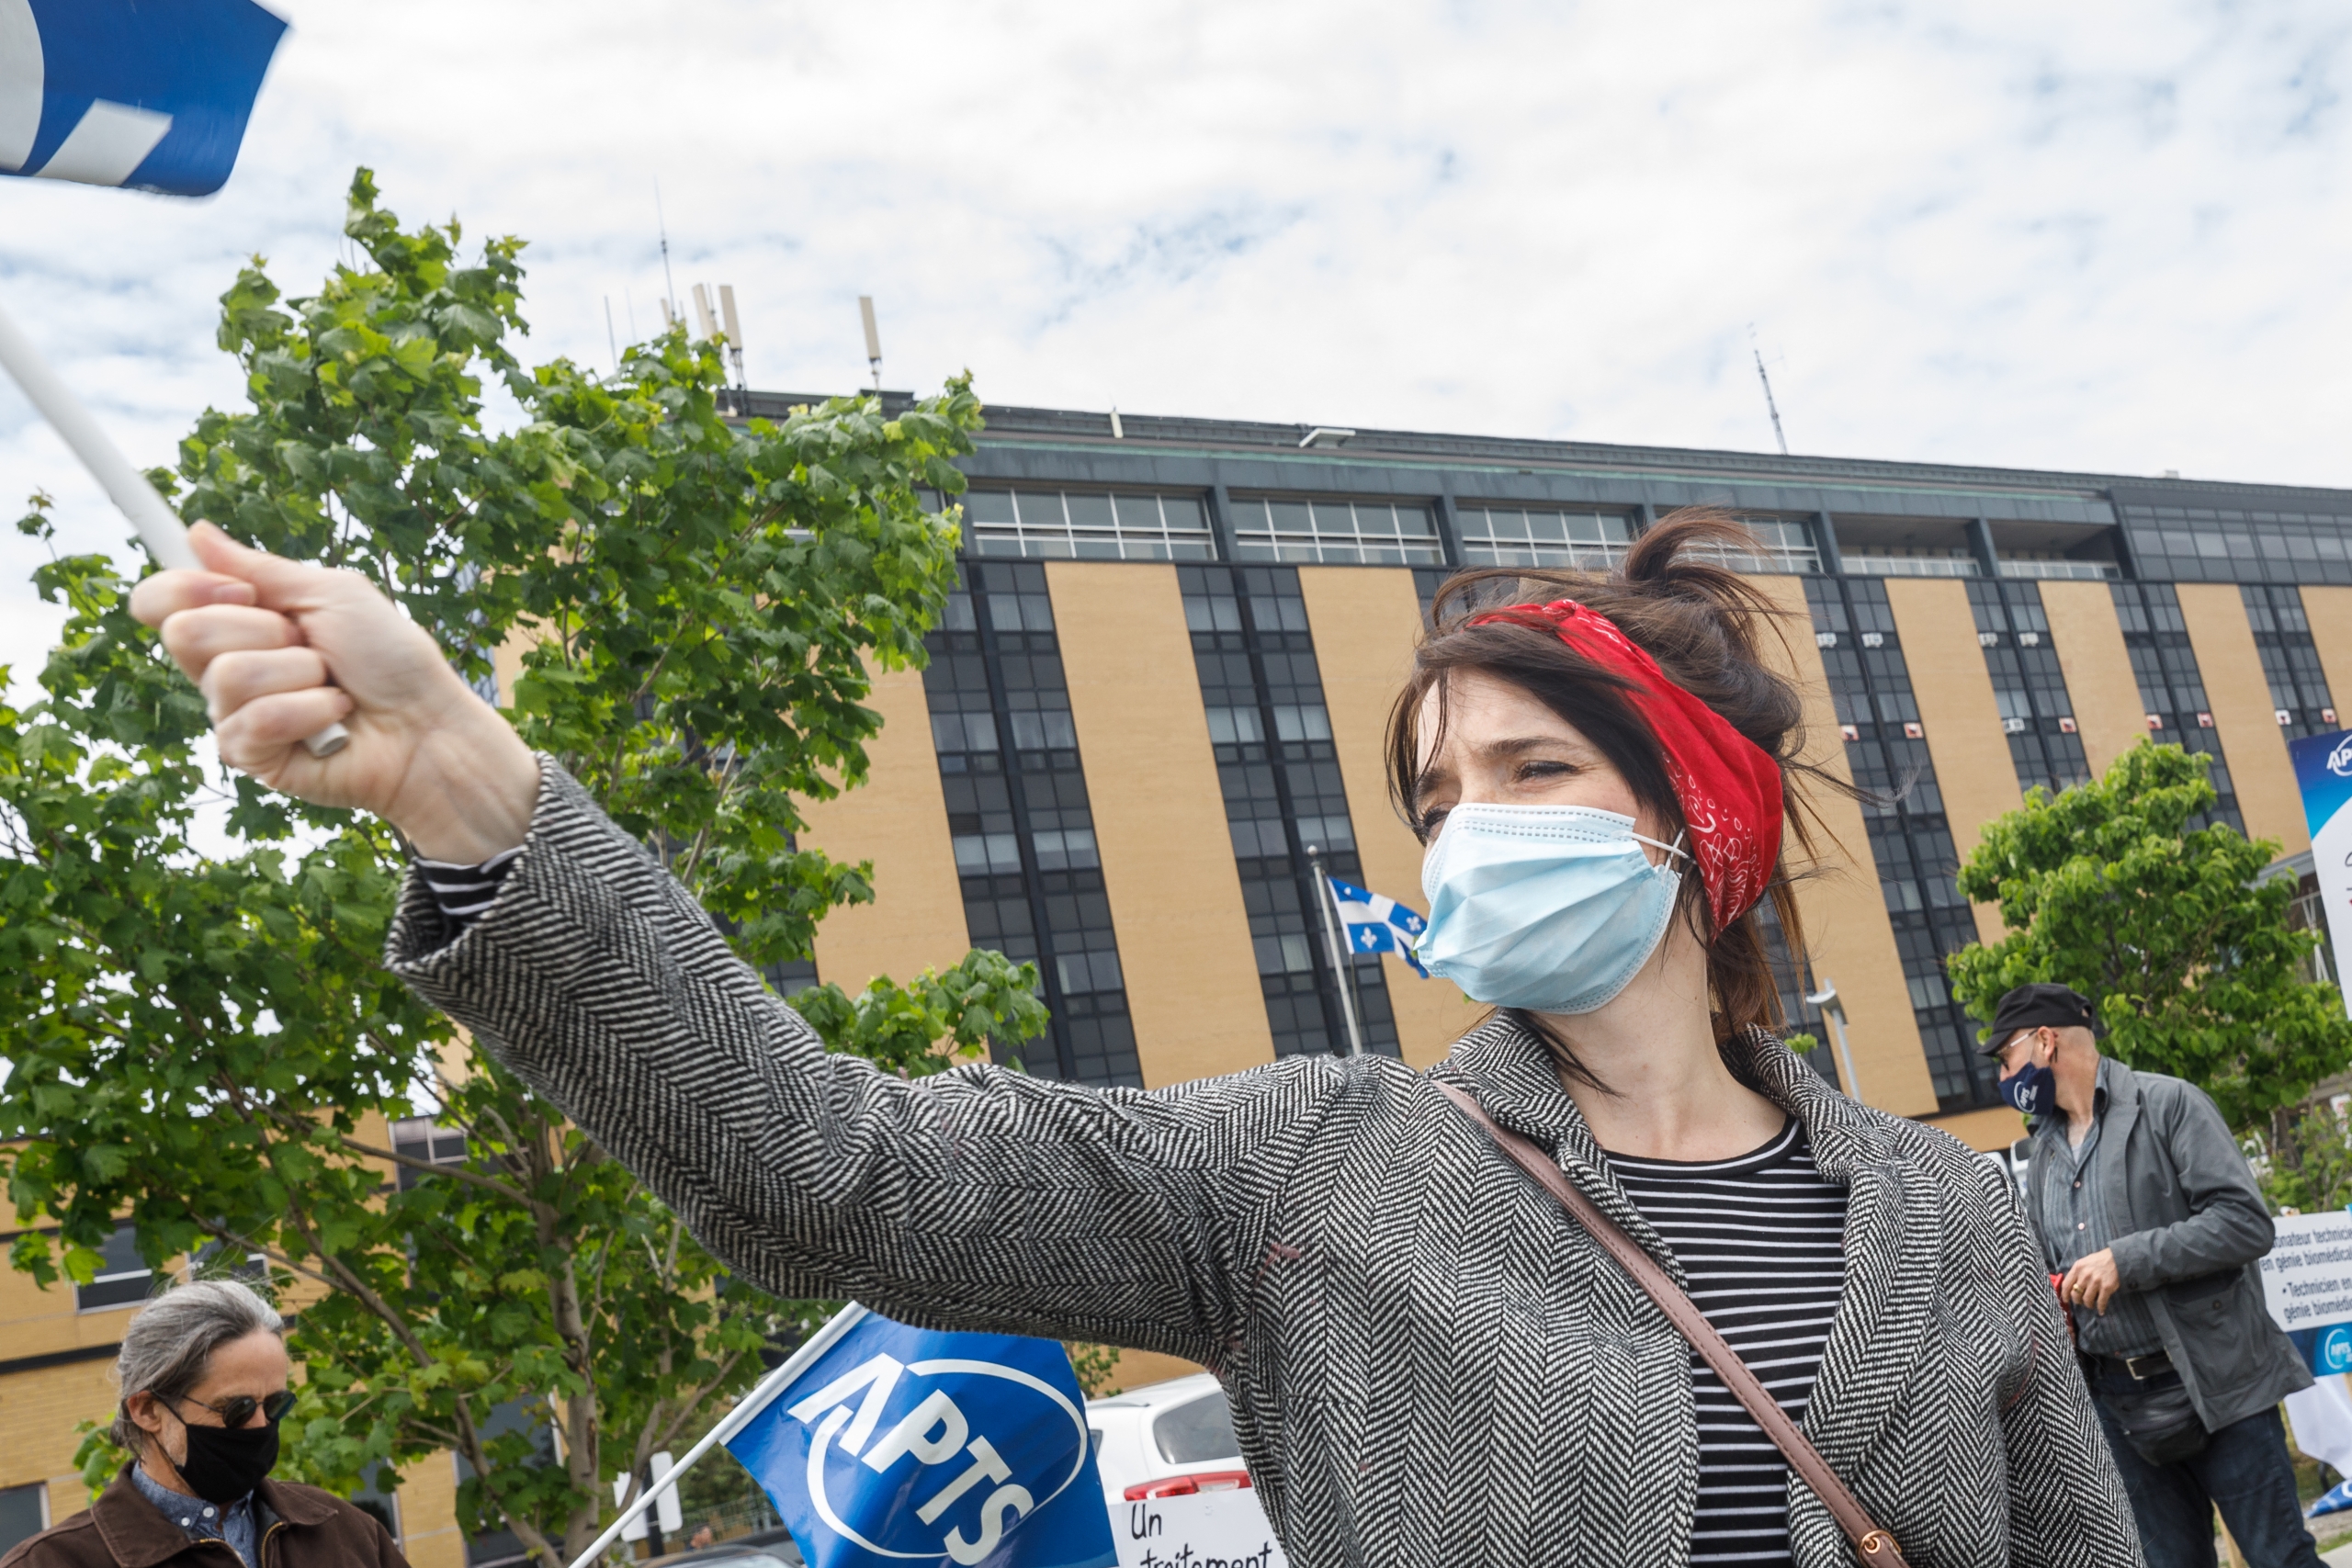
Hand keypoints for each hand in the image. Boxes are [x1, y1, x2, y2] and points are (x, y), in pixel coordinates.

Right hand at [130, 524, 539, 862]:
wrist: (429, 724)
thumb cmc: (391, 658)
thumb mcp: (332, 594)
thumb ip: (260, 568)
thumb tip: (196, 532)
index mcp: (239, 623)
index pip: (160, 601)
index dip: (183, 588)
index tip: (240, 590)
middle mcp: (227, 668)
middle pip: (185, 632)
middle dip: (265, 630)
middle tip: (313, 646)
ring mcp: (235, 715)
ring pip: (228, 674)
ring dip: (299, 672)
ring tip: (333, 685)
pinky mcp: (252, 757)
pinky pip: (255, 721)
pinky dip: (310, 711)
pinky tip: (335, 720)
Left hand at [2062, 1248, 2121, 1314]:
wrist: (2117, 1258)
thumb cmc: (2099, 1260)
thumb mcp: (2084, 1262)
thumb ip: (2077, 1272)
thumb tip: (2071, 1285)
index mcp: (2077, 1268)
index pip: (2066, 1285)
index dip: (2065, 1295)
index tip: (2066, 1300)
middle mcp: (2085, 1275)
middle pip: (2075, 1294)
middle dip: (2077, 1301)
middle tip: (2081, 1302)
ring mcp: (2095, 1282)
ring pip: (2087, 1300)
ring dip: (2088, 1305)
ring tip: (2090, 1305)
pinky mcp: (2106, 1288)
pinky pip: (2101, 1302)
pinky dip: (2100, 1308)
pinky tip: (2101, 1310)